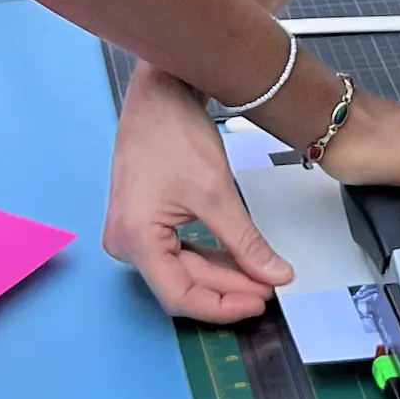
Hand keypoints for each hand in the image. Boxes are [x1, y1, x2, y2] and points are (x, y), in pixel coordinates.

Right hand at [102, 68, 293, 322]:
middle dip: (230, 287)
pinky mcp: (144, 224)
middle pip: (183, 283)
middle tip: (271, 285)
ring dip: (223, 275)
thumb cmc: (173, 131)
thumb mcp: (217, 192)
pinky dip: (210, 257)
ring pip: (183, 271)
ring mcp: (132, 234)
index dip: (223, 305)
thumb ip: (245, 242)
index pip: (180, 295)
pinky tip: (239, 260)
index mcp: (134, 239)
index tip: (260, 301)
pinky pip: (178, 252)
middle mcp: (125, 243)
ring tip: (261, 275)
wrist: (160, 93)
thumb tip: (274, 274)